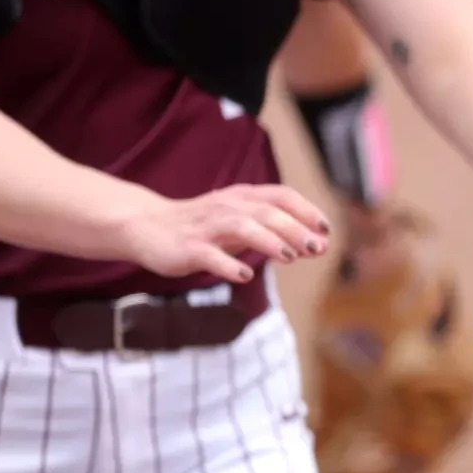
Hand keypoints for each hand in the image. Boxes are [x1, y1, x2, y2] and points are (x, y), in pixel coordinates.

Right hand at [115, 184, 330, 282]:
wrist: (146, 226)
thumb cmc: (203, 226)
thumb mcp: (241, 221)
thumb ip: (276, 230)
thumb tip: (318, 243)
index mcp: (242, 198)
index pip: (281, 196)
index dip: (306, 210)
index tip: (327, 230)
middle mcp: (227, 208)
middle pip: (266, 212)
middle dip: (295, 229)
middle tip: (317, 248)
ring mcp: (206, 228)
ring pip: (241, 227)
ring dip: (268, 241)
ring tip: (290, 257)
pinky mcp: (187, 249)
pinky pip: (209, 256)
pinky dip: (228, 265)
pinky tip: (245, 276)